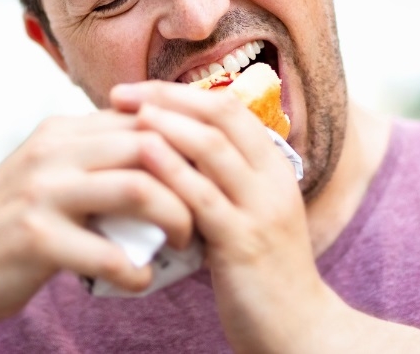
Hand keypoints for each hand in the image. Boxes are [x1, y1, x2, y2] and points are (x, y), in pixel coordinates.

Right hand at [0, 110, 194, 328]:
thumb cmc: (9, 226)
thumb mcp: (48, 174)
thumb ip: (95, 159)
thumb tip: (163, 154)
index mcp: (61, 132)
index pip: (143, 119)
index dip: (186, 144)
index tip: (211, 172)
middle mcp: (52, 151)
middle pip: (150, 143)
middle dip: (192, 177)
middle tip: (209, 208)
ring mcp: (42, 193)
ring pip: (138, 188)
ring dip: (176, 218)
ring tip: (184, 242)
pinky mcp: (36, 239)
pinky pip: (109, 253)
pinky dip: (137, 271)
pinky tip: (141, 281)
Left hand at [111, 82, 334, 352]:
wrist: (298, 330)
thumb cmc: (261, 273)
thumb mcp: (247, 214)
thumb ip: (219, 182)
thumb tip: (168, 151)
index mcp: (274, 168)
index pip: (230, 108)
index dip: (181, 92)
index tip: (139, 90)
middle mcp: (272, 180)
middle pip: (220, 116)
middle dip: (167, 97)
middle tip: (121, 93)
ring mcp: (260, 209)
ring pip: (212, 148)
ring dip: (167, 123)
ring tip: (128, 112)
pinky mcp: (244, 242)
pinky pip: (203, 197)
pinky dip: (171, 170)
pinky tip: (142, 155)